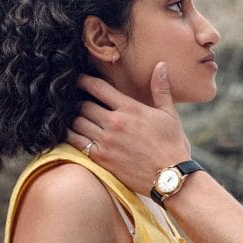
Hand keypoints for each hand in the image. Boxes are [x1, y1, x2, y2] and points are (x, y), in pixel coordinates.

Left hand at [67, 62, 191, 192]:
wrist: (171, 178)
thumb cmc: (172, 145)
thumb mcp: (169, 114)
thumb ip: (161, 89)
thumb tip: (160, 65)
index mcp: (130, 109)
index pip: (98, 88)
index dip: (84, 80)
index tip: (78, 78)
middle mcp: (115, 123)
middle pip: (83, 105)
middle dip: (77, 101)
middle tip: (73, 100)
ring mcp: (106, 141)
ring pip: (76, 123)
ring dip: (72, 118)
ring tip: (70, 116)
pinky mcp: (101, 159)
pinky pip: (76, 143)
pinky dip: (69, 136)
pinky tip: (70, 134)